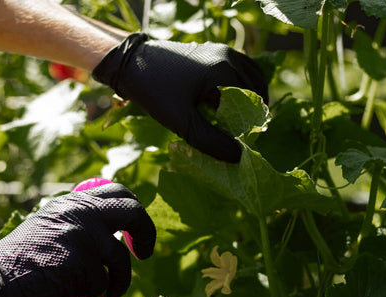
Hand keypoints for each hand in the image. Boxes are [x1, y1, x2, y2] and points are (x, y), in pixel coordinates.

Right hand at [0, 183, 155, 296]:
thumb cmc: (21, 257)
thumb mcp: (52, 225)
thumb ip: (81, 221)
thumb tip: (117, 231)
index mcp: (74, 202)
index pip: (119, 193)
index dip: (135, 209)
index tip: (136, 229)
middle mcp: (82, 214)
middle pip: (133, 214)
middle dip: (147, 234)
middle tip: (145, 253)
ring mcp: (83, 240)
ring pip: (120, 260)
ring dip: (119, 281)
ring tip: (111, 293)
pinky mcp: (82, 268)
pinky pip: (102, 284)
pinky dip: (94, 294)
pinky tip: (74, 295)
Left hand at [93, 33, 267, 162]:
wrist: (130, 63)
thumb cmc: (154, 91)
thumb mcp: (182, 122)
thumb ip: (211, 141)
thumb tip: (238, 156)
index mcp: (225, 70)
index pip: (253, 103)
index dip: (249, 125)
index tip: (238, 141)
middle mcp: (228, 56)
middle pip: (256, 89)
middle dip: (250, 113)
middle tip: (238, 134)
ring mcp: (221, 51)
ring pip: (250, 79)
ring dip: (247, 100)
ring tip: (235, 122)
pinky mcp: (213, 51)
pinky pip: (239, 71)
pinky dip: (240, 87)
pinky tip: (227, 105)